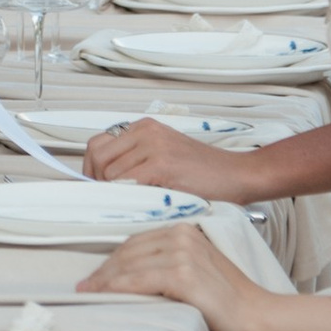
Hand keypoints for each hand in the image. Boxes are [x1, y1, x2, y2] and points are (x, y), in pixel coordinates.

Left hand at [76, 218, 277, 330]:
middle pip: (130, 251)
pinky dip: (118, 288)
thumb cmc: (230, 300)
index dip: (114, 259)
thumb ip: (169, 263)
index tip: (98, 274)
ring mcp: (182, 254)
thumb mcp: (197, 269)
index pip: (137, 241)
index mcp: (185, 231)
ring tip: (92, 293)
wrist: (258, 315)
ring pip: (130, 265)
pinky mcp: (182, 275)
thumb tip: (133, 273)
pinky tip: (106, 295)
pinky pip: (138, 280)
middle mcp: (182, 236)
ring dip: (106, 280)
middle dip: (105, 270)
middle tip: (88, 285)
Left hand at [85, 119, 249, 201]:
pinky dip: (127, 196)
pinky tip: (140, 203)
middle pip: (97, 155)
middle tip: (108, 199)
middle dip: (96, 181)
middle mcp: (145, 131)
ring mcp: (153, 146)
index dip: (91, 169)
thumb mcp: (165, 156)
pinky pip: (128, 182)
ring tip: (129, 203)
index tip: (96, 187)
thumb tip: (105, 180)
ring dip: (114, 192)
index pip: (98, 144)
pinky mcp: (162, 164)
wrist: (239, 174)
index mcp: (144, 128)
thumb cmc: (205, 173)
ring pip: (110, 172)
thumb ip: (138, 160)